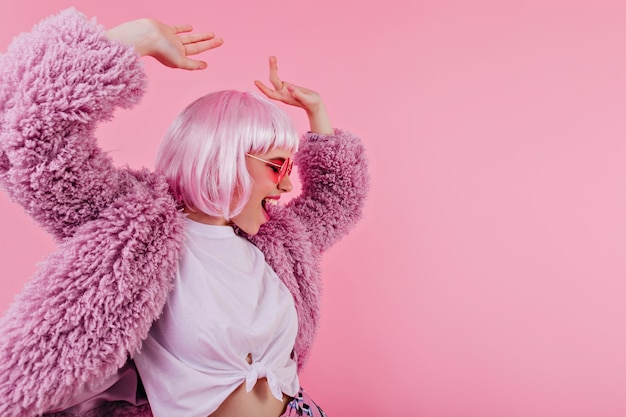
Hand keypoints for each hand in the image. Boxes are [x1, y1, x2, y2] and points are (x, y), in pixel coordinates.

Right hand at [106, 18, 222, 70]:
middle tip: (221, 40)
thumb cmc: (160, 51)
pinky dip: (184, 29)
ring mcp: (171, 40)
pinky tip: (191, 28)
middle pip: (197, 46)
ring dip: (201, 36)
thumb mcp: (179, 61)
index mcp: (179, 58)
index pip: (196, 56)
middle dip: (209, 43)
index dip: (206, 54)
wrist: (144, 36)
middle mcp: (176, 50)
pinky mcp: (166, 30)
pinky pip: (178, 29)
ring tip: (212, 34)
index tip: (214, 54)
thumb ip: (192, 65)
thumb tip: (205, 66)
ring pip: (190, 38)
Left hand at [254, 56, 332, 133]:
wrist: (314, 105)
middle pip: (273, 81)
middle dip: (272, 69)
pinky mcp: (286, 86)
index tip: (255, 82)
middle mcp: (282, 93)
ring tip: (272, 57)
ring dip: (273, 68)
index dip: (263, 88)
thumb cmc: (311, 103)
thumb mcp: (306, 99)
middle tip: (271, 57)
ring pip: (274, 78)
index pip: (271, 93)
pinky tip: (275, 63)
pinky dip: (276, 70)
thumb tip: (289, 87)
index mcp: (285, 98)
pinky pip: (277, 78)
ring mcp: (283, 90)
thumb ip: (297, 94)